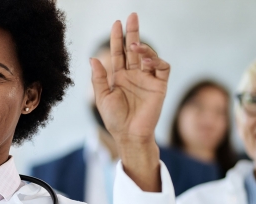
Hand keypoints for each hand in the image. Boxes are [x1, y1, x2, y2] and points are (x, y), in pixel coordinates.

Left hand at [90, 13, 167, 191]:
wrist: (129, 135)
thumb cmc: (114, 119)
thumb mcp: (102, 97)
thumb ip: (99, 78)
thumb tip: (93, 58)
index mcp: (119, 77)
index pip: (118, 53)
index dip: (117, 38)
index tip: (116, 23)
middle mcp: (134, 75)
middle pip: (134, 49)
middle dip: (133, 32)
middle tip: (131, 16)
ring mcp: (147, 79)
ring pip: (148, 55)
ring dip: (142, 47)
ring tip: (134, 45)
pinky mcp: (160, 85)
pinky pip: (162, 67)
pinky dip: (155, 60)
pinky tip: (145, 60)